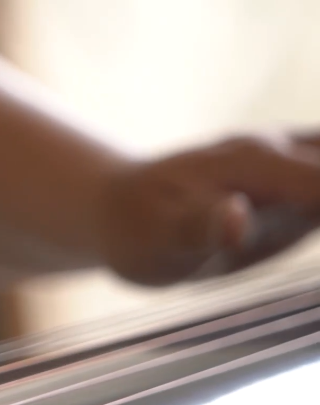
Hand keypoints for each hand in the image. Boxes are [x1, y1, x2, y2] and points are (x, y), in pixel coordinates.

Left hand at [97, 132, 319, 285]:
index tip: (317, 225)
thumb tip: (236, 220)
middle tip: (313, 229)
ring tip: (312, 230)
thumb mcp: (157, 238)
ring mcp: (292, 162)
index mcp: (254, 161)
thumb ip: (199, 229)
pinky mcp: (297, 183)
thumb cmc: (135, 227)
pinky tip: (312, 219)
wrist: (118, 209)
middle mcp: (280, 151)